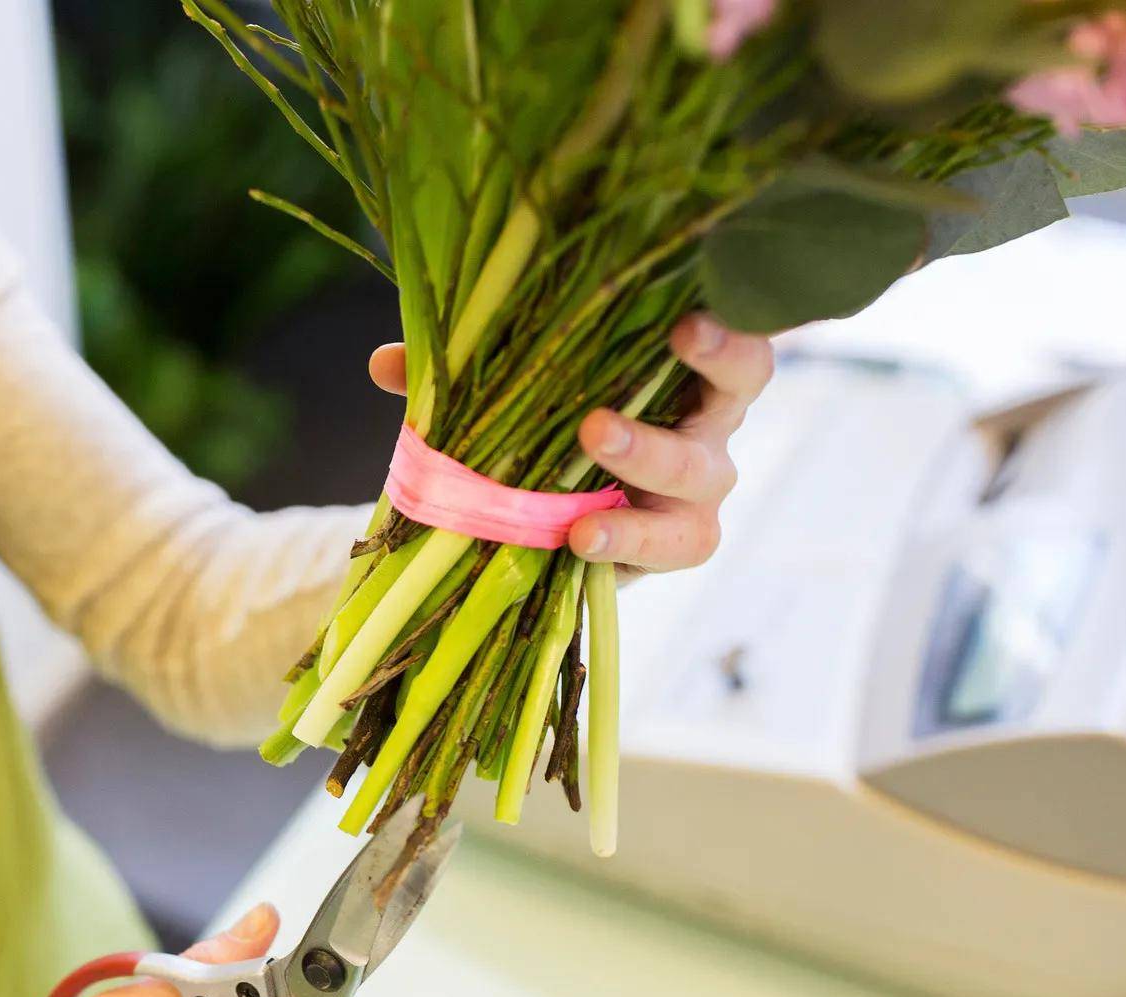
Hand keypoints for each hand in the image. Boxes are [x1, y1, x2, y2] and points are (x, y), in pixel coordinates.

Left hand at [367, 312, 773, 573]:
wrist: (553, 514)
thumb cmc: (548, 427)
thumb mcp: (509, 392)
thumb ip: (459, 375)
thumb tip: (386, 363)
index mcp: (681, 356)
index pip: (728, 322)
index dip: (726, 326)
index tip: (683, 319)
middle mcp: (709, 416)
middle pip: (738, 388)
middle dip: (688, 385)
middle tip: (600, 419)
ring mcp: (700, 486)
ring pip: (702, 479)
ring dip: (643, 475)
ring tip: (581, 503)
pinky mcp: (677, 543)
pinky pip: (670, 547)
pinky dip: (625, 543)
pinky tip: (578, 539)